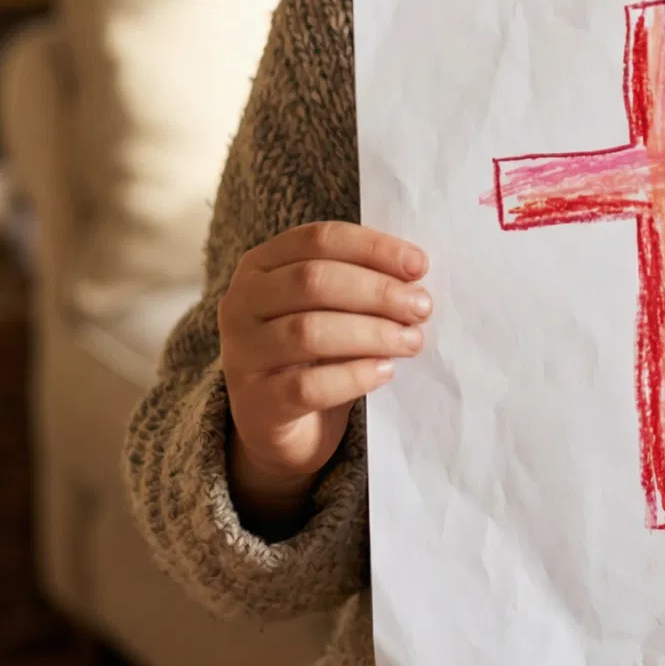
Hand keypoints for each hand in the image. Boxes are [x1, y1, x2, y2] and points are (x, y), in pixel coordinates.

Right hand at [218, 222, 429, 530]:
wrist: (276, 425)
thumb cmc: (311, 353)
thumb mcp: (328, 307)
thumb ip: (359, 283)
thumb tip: (414, 276)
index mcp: (260, 265)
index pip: (318, 240)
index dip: (373, 248)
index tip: (419, 266)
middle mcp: (241, 303)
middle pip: (312, 281)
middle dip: (377, 291)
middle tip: (421, 307)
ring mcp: (242, 354)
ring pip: (308, 332)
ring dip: (372, 333)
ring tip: (412, 340)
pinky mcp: (256, 404)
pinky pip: (307, 386)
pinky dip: (354, 376)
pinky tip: (384, 372)